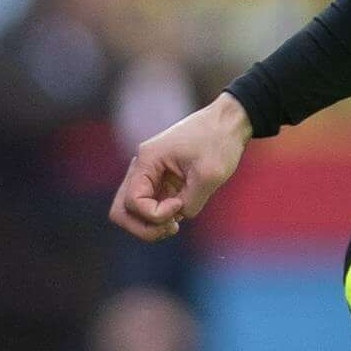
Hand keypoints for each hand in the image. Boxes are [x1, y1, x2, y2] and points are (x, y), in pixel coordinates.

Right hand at [111, 93, 250, 240]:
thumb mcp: (209, 176)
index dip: (155, 215)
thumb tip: (178, 217)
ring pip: (132, 212)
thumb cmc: (219, 142)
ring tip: (175, 224)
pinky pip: (149, 207)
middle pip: (122, 211)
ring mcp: (150, 175)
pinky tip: (180, 214)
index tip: (179, 204)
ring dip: (151, 225)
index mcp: (147, 160)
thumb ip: (191, 203)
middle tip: (172, 226)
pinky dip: (160, 218)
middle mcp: (142, 167)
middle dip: (144, 227)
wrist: (228, 123)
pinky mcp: (161, 181)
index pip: (133, 202)